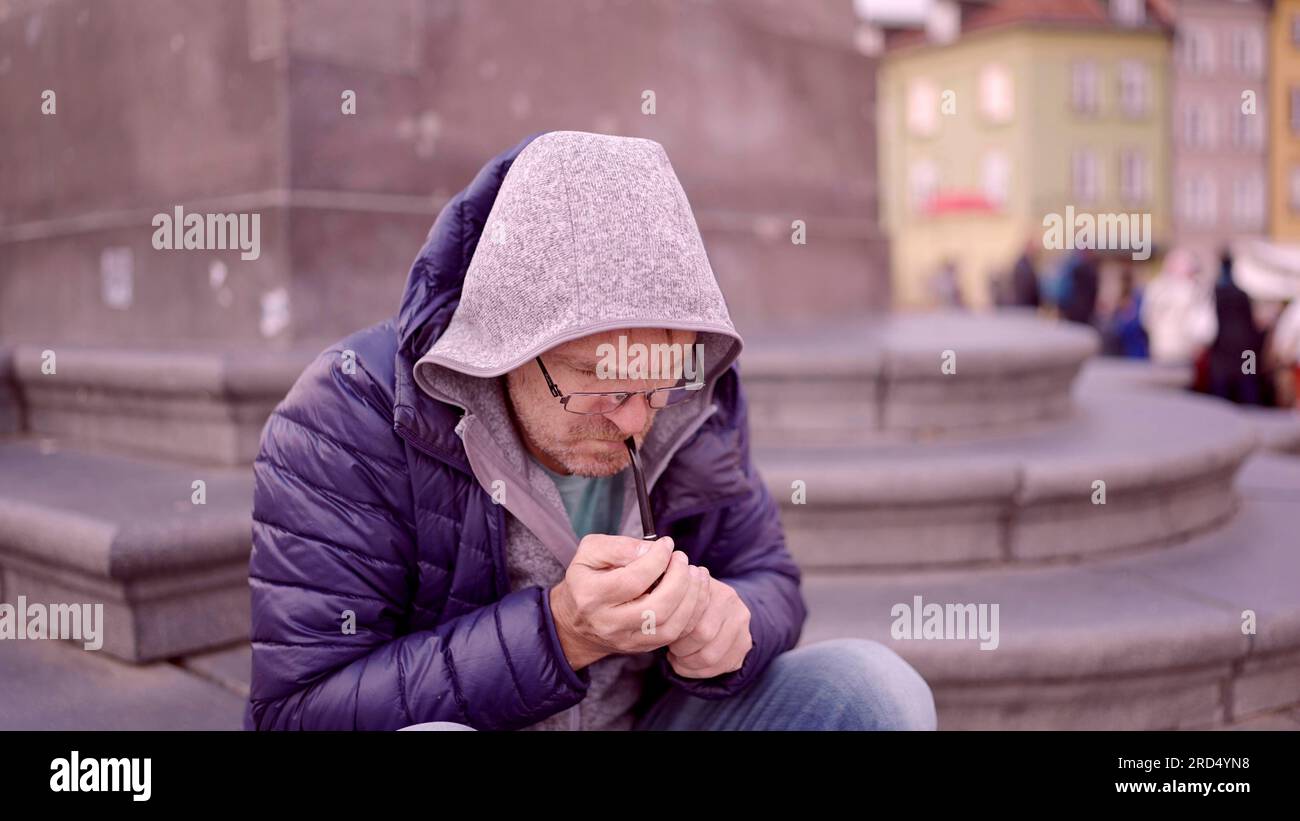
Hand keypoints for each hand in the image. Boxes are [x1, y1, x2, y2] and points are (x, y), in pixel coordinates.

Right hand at [549, 534, 709, 670]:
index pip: (633, 581)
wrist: (575, 620)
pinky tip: (695, 591)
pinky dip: (692, 612)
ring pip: (670, 626)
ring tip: (695, 573)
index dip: (657, 560)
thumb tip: (651, 549)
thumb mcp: (590, 552)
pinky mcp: (642, 648)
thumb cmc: (586, 578)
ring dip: (691, 598)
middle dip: (679, 580)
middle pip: (656, 608)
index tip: (667, 544)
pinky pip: (676, 635)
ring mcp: (626, 640)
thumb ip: (619, 546)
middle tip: (682, 559)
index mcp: (591, 596)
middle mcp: (608, 623)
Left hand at [665, 576, 752, 678]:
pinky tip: (689, 665)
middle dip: (681, 649)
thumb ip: (668, 601)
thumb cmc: (688, 602)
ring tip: (678, 658)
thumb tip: (651, 617)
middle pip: (703, 636)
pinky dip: (700, 672)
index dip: (675, 631)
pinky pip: (722, 667)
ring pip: (712, 657)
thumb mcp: (679, 594)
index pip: (692, 615)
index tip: (664, 635)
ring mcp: (743, 625)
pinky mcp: (745, 644)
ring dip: (689, 663)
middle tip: (671, 650)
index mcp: (714, 588)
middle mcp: (734, 604)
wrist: (719, 606)